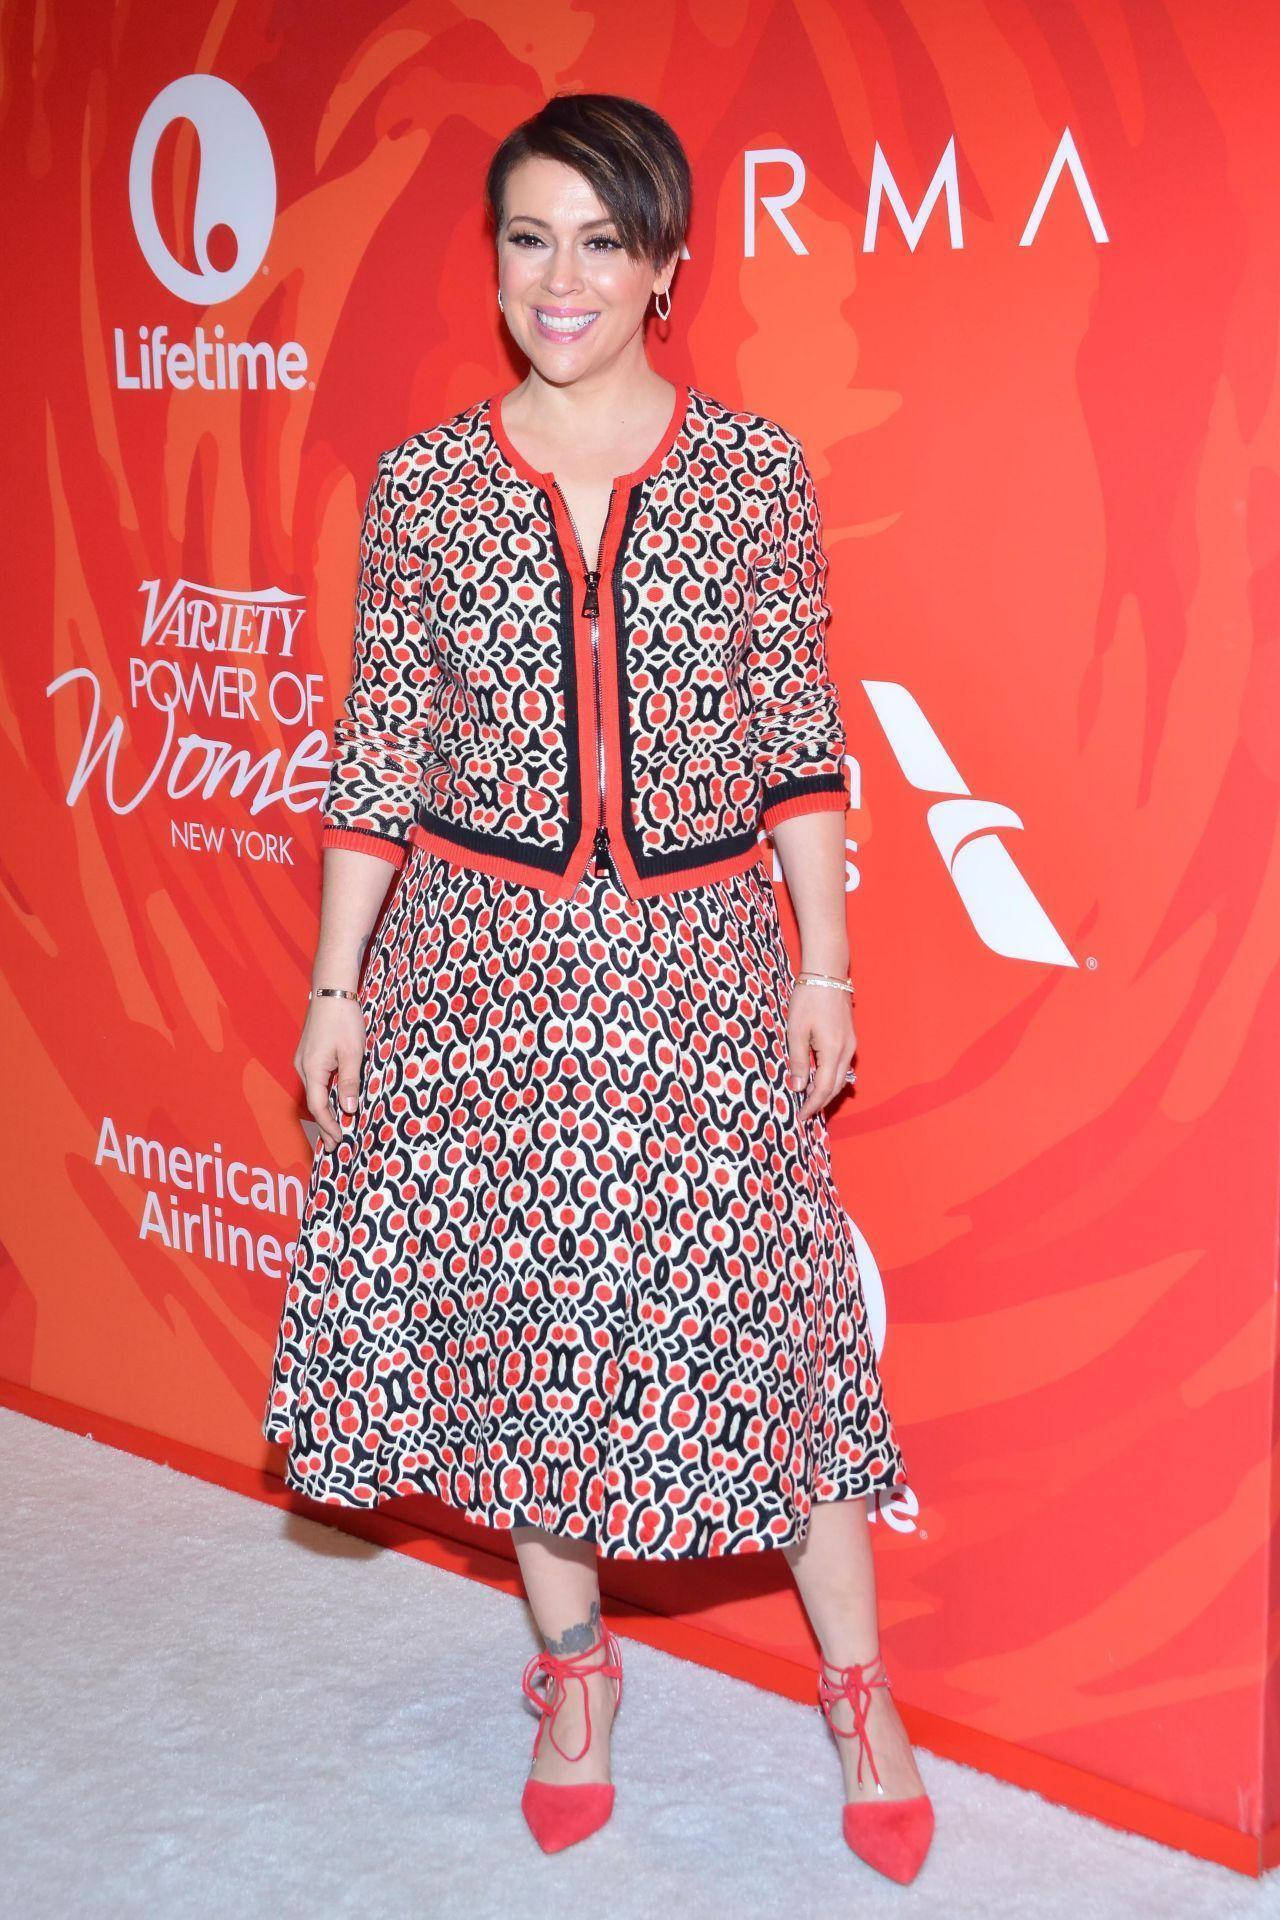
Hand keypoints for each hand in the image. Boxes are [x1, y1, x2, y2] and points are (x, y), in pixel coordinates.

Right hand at [295, 996, 365, 1148]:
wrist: (332, 991)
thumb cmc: (344, 1020)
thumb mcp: (353, 1053)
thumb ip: (349, 1083)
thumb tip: (349, 1111)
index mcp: (312, 1069)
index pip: (319, 1107)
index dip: (329, 1126)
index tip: (340, 1141)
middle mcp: (303, 1067)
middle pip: (313, 1103)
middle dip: (324, 1124)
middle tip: (335, 1146)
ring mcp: (303, 1060)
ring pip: (314, 1092)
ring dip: (325, 1111)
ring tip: (336, 1128)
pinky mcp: (309, 1054)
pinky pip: (315, 1081)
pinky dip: (324, 1096)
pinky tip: (333, 1102)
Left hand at [786, 980, 855, 1121]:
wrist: (827, 972)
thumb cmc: (808, 999)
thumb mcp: (796, 1031)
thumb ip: (798, 1061)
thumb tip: (798, 1087)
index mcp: (832, 1051)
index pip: (823, 1089)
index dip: (812, 1106)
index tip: (800, 1118)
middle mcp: (846, 1051)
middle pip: (836, 1087)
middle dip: (820, 1103)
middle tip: (804, 1113)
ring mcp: (850, 1044)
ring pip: (841, 1077)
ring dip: (827, 1091)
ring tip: (809, 1100)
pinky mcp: (849, 1037)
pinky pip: (842, 1066)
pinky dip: (831, 1077)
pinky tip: (819, 1078)